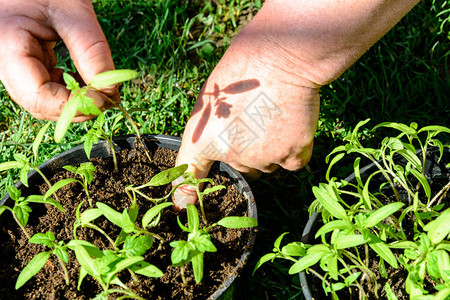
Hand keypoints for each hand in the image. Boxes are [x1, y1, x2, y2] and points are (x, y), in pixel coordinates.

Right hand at [0, 0, 116, 120]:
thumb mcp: (74, 13)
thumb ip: (91, 51)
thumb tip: (110, 91)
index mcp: (7, 46)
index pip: (37, 96)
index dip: (72, 105)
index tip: (104, 100)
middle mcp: (5, 62)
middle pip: (40, 104)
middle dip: (77, 107)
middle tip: (109, 99)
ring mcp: (16, 65)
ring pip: (45, 101)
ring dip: (76, 101)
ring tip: (102, 88)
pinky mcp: (29, 65)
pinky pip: (49, 89)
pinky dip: (72, 91)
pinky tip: (89, 81)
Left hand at [173, 22, 320, 207]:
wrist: (280, 59)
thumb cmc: (242, 72)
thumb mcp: (211, 99)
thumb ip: (210, 131)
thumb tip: (216, 152)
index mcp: (204, 140)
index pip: (188, 175)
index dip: (185, 195)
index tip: (180, 206)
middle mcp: (233, 156)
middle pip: (241, 169)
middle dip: (247, 152)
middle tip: (254, 122)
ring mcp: (264, 158)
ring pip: (267, 166)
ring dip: (271, 151)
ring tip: (273, 118)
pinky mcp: (293, 154)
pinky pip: (292, 164)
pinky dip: (293, 151)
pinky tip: (291, 127)